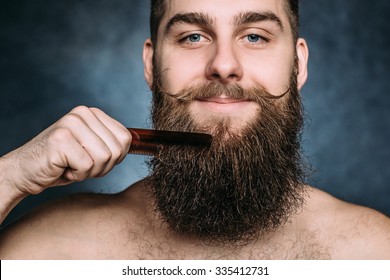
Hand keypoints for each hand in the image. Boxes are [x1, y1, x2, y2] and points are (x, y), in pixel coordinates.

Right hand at [1, 106, 131, 195]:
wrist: (26, 172)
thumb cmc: (63, 164)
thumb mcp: (93, 150)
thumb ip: (114, 143)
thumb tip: (147, 142)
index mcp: (93, 113)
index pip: (126, 138)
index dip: (115, 158)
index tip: (96, 160)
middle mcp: (83, 113)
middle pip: (117, 149)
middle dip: (102, 167)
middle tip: (81, 165)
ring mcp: (71, 123)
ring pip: (104, 157)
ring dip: (90, 171)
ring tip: (72, 165)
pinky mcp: (61, 138)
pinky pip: (87, 165)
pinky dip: (77, 175)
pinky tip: (62, 168)